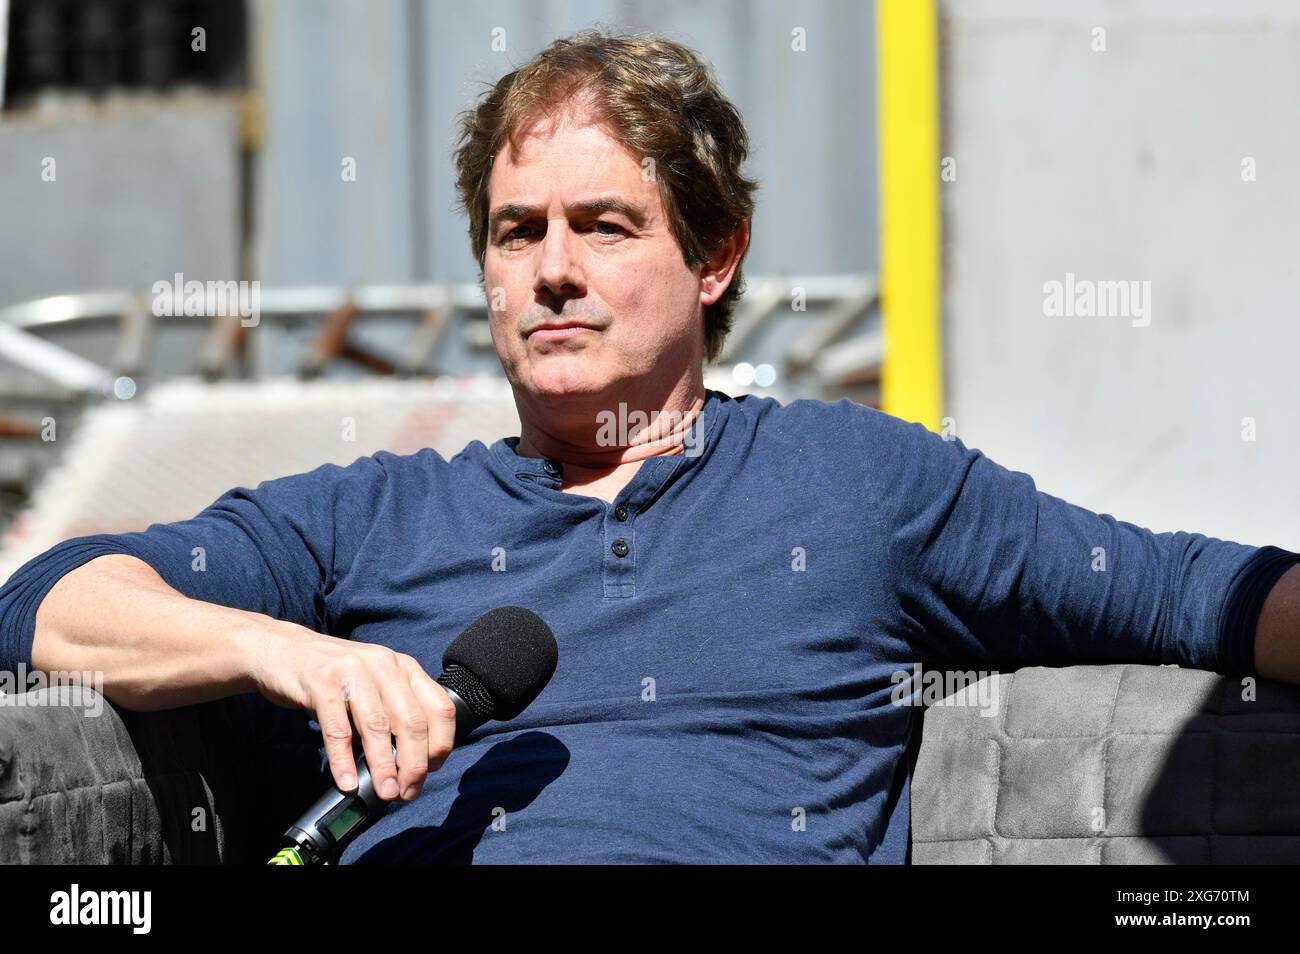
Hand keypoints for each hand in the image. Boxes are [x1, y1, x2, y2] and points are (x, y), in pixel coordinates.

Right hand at [247, 622, 456, 802]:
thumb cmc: (334, 675)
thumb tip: (409, 764)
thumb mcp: (375, 685)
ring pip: (377, 727)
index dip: (441, 745)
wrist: (282, 649)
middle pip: (412, 722)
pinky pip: (338, 729)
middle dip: (414, 764)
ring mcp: (353, 670)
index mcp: (405, 667)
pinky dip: (344, 761)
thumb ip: (394, 713)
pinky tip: (348, 782)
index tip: (431, 770)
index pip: (441, 708)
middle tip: (408, 791)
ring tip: (386, 791)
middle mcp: (385, 665)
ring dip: (384, 766)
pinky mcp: (321, 681)